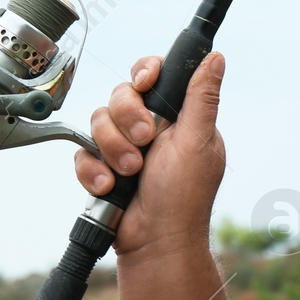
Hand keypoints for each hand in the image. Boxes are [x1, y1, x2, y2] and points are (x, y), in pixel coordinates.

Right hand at [73, 52, 226, 261]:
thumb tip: (217, 58)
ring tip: (131, 173)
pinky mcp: (101, 166)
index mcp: (176, 116)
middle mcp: (148, 126)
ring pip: (98, 121)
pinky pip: (82, 152)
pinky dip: (94, 171)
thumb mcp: (198, 141)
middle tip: (146, 144)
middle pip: (121, 94)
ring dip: (113, 149)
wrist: (156, 242)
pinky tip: (110, 186)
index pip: (153, 74)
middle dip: (129, 120)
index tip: (145, 82)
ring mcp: (122, 146)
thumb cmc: (185, 197)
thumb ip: (201, 98)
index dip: (144, 73)